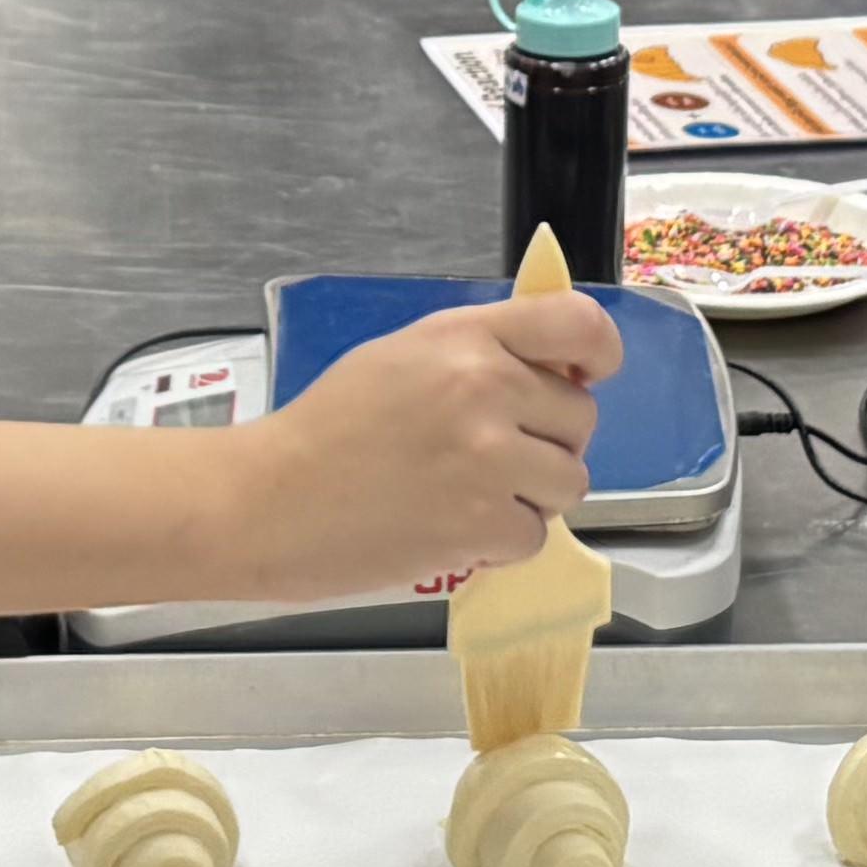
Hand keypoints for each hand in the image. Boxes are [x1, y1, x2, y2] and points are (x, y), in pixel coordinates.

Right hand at [236, 292, 621, 595]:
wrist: (269, 502)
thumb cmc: (328, 429)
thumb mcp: (403, 356)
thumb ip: (480, 351)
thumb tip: (557, 368)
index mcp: (465, 338)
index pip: (578, 325)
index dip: (597, 352)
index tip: (587, 374)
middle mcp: (485, 389)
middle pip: (581, 417)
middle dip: (547, 440)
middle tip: (489, 454)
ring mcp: (489, 460)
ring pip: (570, 481)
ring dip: (531, 495)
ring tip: (469, 494)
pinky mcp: (483, 525)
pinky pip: (536, 534)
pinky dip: (502, 541)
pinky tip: (452, 527)